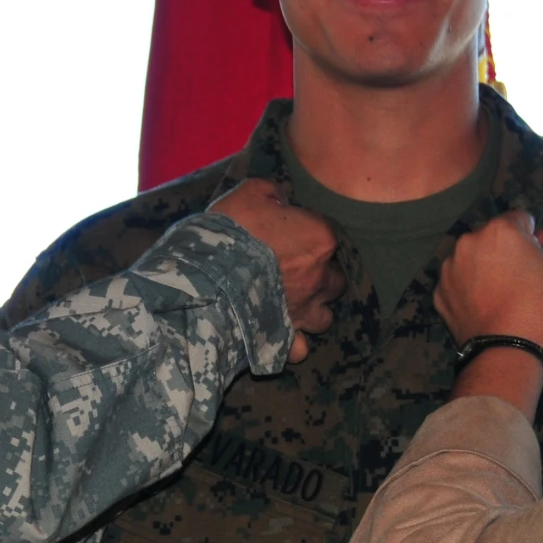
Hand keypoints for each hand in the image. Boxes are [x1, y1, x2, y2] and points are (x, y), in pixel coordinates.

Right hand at [210, 178, 342, 361]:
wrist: (206, 274)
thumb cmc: (231, 229)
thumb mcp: (250, 192)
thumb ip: (274, 192)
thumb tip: (282, 198)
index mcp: (320, 238)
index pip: (329, 235)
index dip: (309, 235)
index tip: (290, 235)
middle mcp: (321, 277)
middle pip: (335, 281)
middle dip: (320, 277)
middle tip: (294, 272)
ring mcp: (305, 311)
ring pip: (324, 318)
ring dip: (312, 311)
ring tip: (292, 306)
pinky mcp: (286, 337)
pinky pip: (300, 349)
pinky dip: (293, 344)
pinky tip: (280, 335)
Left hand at [436, 211, 542, 352]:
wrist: (507, 353)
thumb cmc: (541, 309)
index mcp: (500, 229)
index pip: (520, 219)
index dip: (532, 237)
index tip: (537, 258)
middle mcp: (469, 241)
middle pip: (491, 237)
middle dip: (504, 251)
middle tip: (519, 279)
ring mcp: (450, 268)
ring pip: (472, 258)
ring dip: (483, 268)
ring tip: (500, 296)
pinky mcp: (439, 293)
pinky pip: (458, 282)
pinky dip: (468, 289)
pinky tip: (483, 307)